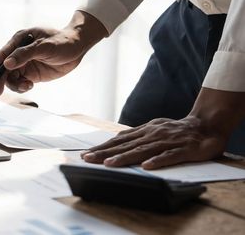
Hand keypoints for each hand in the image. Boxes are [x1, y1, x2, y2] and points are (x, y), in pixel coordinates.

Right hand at [0, 11, 106, 94]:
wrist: (78, 48)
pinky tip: (30, 86)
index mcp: (19, 41)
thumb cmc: (62, 42)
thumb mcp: (44, 47)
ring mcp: (24, 63)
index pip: (1, 55)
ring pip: (11, 78)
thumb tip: (6, 64)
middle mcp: (18, 52)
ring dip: (15, 85)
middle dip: (0, 80)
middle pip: (3, 69)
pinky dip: (22, 87)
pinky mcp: (31, 73)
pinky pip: (20, 83)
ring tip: (27, 86)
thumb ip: (25, 54)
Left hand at [81, 116, 228, 168]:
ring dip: (125, 157)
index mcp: (145, 130)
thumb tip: (116, 140)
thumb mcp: (154, 130)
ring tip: (109, 164)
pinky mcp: (183, 149)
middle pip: (125, 145)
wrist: (206, 125)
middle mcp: (152, 134)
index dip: (102, 147)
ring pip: (143, 150)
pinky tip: (147, 167)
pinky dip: (158, 161)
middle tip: (87, 159)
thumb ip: (137, 136)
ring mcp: (167, 141)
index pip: (119, 140)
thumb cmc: (177, 131)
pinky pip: (169, 156)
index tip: (86, 154)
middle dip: (105, 152)